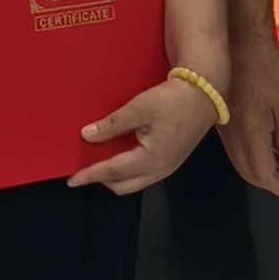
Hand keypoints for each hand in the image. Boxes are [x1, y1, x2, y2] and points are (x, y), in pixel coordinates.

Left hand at [69, 76, 221, 194]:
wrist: (205, 94)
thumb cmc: (172, 100)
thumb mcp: (139, 108)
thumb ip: (113, 124)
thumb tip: (87, 135)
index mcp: (151, 159)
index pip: (112, 171)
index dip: (90, 175)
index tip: (72, 179)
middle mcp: (160, 169)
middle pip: (124, 185)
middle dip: (102, 180)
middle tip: (85, 170)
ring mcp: (168, 167)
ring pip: (135, 182)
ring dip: (116, 177)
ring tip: (99, 163)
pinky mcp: (172, 160)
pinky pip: (144, 174)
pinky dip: (128, 171)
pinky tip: (120, 156)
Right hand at [218, 37, 278, 201]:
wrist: (239, 43)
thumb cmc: (267, 72)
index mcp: (250, 135)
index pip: (262, 173)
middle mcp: (232, 137)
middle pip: (248, 171)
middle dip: (269, 182)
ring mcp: (223, 128)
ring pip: (239, 161)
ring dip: (259, 170)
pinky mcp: (220, 118)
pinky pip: (234, 149)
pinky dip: (249, 157)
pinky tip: (263, 149)